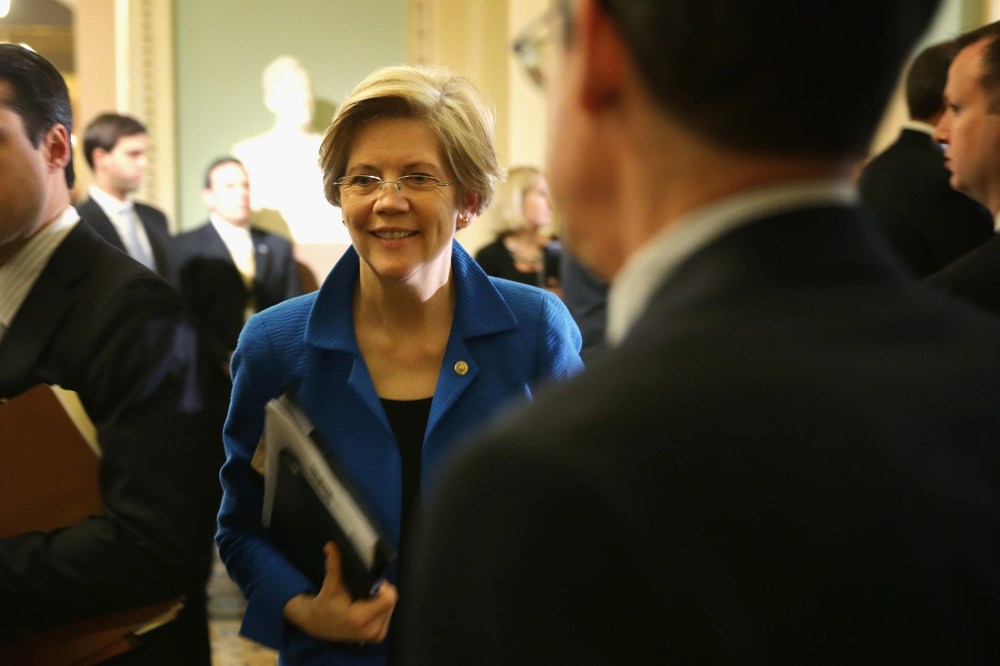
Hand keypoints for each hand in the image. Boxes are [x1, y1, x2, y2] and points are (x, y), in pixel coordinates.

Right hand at [283, 541, 397, 643]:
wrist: (318, 624)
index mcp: (360, 618)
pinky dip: (380, 608)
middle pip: (391, 601)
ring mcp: (375, 635)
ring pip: (391, 607)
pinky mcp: (378, 637)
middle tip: (365, 591)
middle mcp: (371, 630)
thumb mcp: (330, 585)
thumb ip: (334, 565)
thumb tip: (331, 545)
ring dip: (381, 600)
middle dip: (381, 593)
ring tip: (364, 599)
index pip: (390, 599)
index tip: (372, 583)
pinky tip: (367, 607)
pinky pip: (388, 615)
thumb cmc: (325, 605)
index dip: (384, 587)